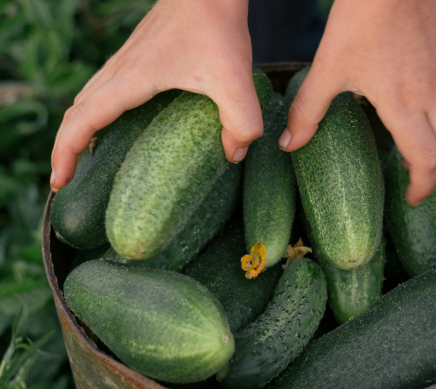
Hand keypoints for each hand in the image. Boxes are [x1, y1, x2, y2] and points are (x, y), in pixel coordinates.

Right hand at [50, 0, 260, 191]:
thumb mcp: (237, 81)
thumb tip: (232, 156)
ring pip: (86, 99)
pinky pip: (103, 90)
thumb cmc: (217, 27)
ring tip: (82, 159)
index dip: (66, 152)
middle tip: (64, 179)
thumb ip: (241, 124)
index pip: (84, 120)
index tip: (59, 180)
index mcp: (132, 79)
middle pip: (76, 112)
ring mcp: (126, 62)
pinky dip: (95, 114)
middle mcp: (120, 70)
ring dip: (77, 129)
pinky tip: (112, 128)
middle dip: (64, 148)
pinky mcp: (138, 59)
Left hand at [279, 0, 435, 205]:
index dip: (423, 189)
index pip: (428, 164)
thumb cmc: (357, 21)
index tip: (411, 198)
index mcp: (404, 108)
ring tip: (427, 140)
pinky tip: (435, 99)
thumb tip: (287, 145)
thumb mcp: (327, 70)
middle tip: (419, 173)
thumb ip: (307, 112)